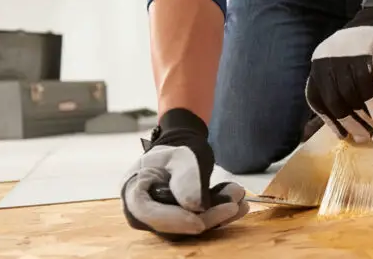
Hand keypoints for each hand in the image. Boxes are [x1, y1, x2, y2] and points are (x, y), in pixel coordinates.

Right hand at [120, 108, 248, 236]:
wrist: (183, 147)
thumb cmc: (178, 147)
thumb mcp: (183, 156)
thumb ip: (186, 179)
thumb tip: (194, 207)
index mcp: (133, 189)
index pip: (148, 212)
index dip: (173, 220)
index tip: (199, 221)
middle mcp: (142, 209)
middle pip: (171, 224)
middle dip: (206, 217)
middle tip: (234, 205)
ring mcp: (161, 217)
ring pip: (188, 226)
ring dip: (217, 215)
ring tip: (239, 197)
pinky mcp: (179, 220)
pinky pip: (198, 222)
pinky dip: (219, 214)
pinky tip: (239, 204)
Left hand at [306, 0, 372, 142]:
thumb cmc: (370, 46)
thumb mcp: (348, 64)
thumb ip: (343, 87)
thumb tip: (347, 122)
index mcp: (319, 61)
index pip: (316, 97)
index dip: (328, 120)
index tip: (340, 134)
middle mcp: (328, 58)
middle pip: (334, 100)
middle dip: (348, 123)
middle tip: (361, 136)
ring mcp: (347, 55)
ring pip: (352, 96)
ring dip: (363, 118)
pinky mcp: (368, 54)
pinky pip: (370, 88)